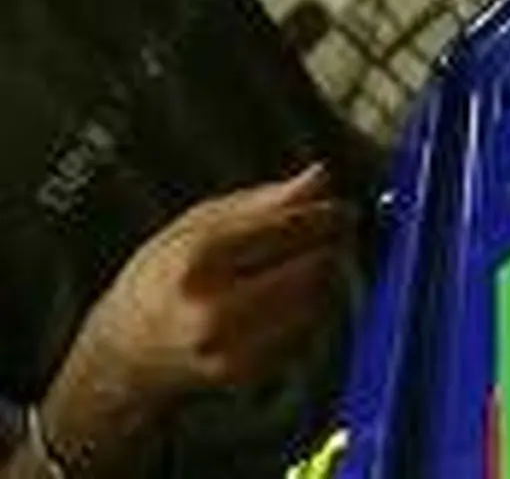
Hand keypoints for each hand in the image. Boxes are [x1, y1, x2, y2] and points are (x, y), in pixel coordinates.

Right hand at [39, 165, 350, 470]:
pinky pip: (308, 331)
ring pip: (319, 300)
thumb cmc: (164, 275)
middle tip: (332, 233)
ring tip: (305, 262)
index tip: (343, 208)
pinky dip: (311, 308)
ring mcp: (233, 348)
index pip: (289, 229)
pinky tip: (288, 298)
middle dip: (332, 245)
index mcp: (198, 260)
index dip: (327, 215)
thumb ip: (266, 200)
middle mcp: (215, 308)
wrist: (126, 352)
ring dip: (327, 276)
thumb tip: (321, 175)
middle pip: (314, 266)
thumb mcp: (199, 223)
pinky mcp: (250, 373)